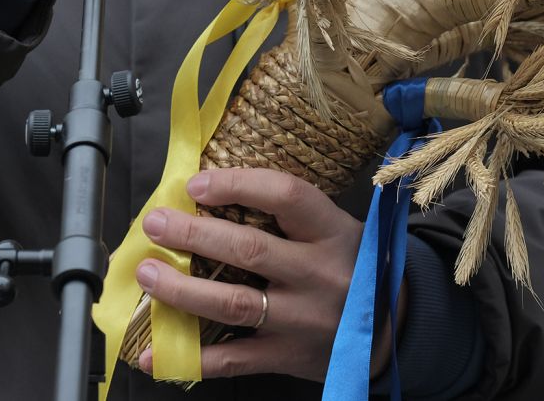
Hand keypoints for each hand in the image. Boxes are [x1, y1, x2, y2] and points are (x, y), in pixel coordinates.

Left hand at [135, 168, 403, 381]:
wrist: (397, 329)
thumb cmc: (355, 267)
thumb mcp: (340, 230)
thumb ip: (293, 216)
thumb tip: (216, 193)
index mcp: (333, 232)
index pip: (286, 196)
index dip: (238, 185)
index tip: (197, 184)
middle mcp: (319, 274)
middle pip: (249, 249)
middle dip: (194, 234)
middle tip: (156, 223)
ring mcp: (302, 319)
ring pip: (233, 303)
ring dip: (181, 288)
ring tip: (147, 273)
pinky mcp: (287, 356)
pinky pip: (232, 359)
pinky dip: (189, 357)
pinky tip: (152, 351)